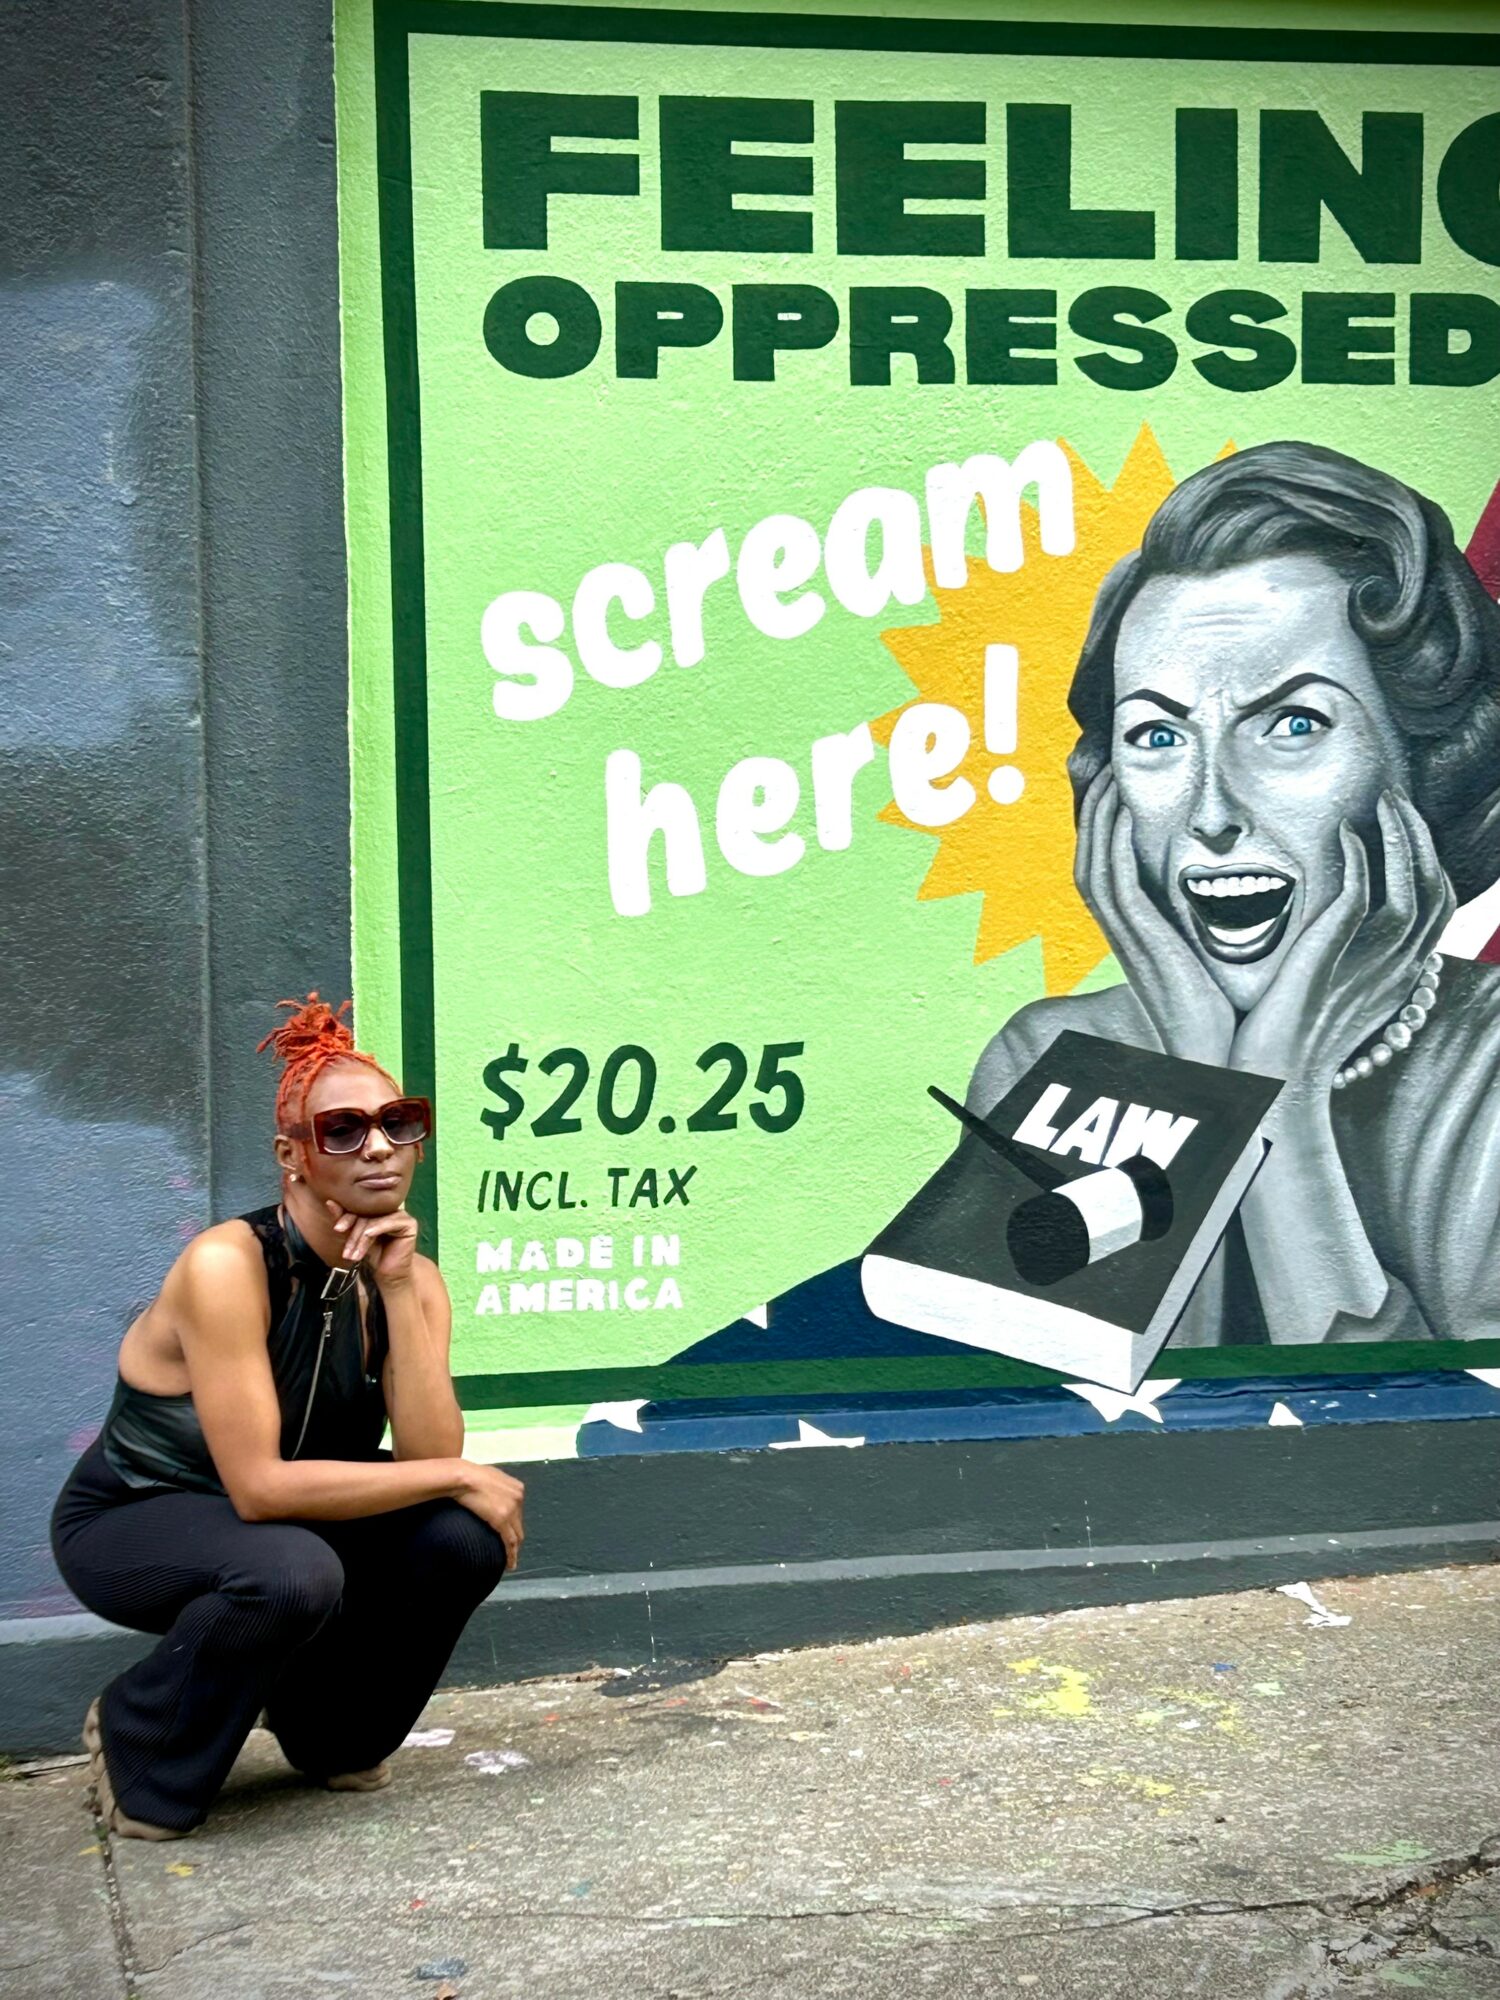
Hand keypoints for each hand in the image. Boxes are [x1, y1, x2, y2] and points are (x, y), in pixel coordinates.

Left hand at [326, 1200, 418, 1289]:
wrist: (388, 1275)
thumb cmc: (372, 1255)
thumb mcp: (354, 1237)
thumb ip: (344, 1220)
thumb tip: (330, 1202)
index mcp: (378, 1209)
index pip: (360, 1207)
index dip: (347, 1216)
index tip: (336, 1228)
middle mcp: (390, 1209)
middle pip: (367, 1214)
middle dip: (354, 1233)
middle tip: (346, 1251)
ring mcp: (401, 1215)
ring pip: (376, 1220)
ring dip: (362, 1238)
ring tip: (354, 1255)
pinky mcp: (409, 1223)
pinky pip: (390, 1222)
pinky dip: (377, 1229)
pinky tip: (369, 1236)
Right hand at [455, 1462, 525, 1570]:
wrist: (462, 1477)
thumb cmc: (469, 1475)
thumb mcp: (490, 1476)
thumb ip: (496, 1487)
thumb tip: (491, 1493)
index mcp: (517, 1488)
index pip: (518, 1511)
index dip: (514, 1524)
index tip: (510, 1533)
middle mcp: (518, 1498)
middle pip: (519, 1524)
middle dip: (515, 1538)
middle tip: (510, 1550)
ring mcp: (511, 1509)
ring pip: (516, 1536)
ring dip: (514, 1550)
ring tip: (511, 1561)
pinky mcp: (502, 1520)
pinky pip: (509, 1542)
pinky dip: (511, 1555)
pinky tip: (509, 1564)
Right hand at [1075, 770, 1235, 1067]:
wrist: (1216, 1053)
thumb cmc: (1219, 1008)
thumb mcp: (1206, 952)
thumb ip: (1202, 921)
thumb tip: (1225, 891)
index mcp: (1133, 931)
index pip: (1103, 864)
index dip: (1103, 821)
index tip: (1119, 781)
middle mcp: (1121, 931)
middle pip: (1087, 855)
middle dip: (1092, 808)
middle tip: (1106, 764)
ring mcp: (1127, 937)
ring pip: (1093, 863)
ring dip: (1099, 817)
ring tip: (1112, 775)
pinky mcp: (1140, 943)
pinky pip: (1115, 884)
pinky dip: (1113, 844)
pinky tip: (1125, 813)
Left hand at [1231, 789, 1453, 1096]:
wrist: (1270, 1087)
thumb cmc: (1290, 1047)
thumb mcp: (1334, 998)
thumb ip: (1346, 964)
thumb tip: (1335, 933)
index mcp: (1400, 979)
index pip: (1437, 908)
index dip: (1428, 862)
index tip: (1405, 828)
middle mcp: (1396, 972)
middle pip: (1435, 890)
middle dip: (1422, 838)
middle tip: (1396, 800)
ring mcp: (1369, 968)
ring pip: (1411, 889)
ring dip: (1401, 838)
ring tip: (1383, 803)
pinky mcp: (1331, 960)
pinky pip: (1361, 899)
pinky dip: (1360, 861)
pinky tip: (1346, 834)